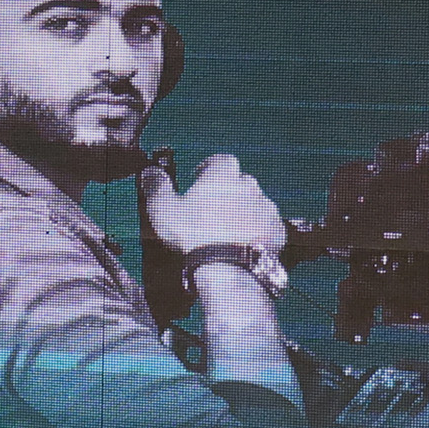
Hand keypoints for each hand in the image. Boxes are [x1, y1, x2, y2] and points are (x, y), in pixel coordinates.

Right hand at [140, 155, 284, 259]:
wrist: (229, 267)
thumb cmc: (194, 234)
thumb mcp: (162, 208)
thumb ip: (157, 186)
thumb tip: (150, 172)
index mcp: (222, 175)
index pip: (220, 160)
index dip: (209, 168)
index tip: (199, 178)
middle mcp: (250, 187)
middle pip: (240, 182)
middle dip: (227, 191)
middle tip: (210, 209)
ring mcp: (267, 208)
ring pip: (255, 203)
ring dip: (243, 211)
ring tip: (226, 230)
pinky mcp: (278, 230)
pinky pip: (266, 225)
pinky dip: (256, 230)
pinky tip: (242, 243)